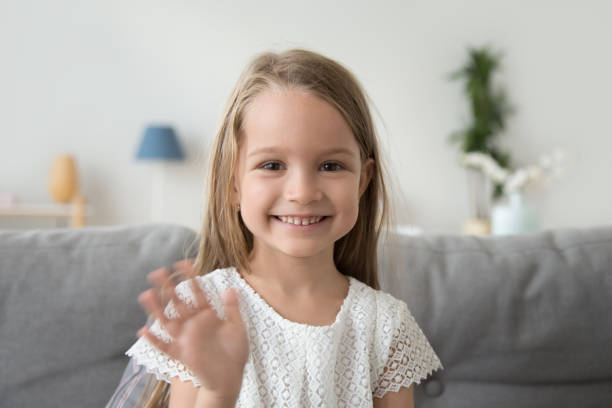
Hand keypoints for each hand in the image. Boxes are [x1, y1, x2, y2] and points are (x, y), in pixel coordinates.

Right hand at [137, 270, 248, 399]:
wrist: (230, 378)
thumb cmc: (235, 353)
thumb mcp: (237, 328)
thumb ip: (232, 309)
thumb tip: (230, 287)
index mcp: (207, 315)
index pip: (197, 292)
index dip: (190, 278)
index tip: (183, 262)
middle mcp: (194, 324)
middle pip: (178, 302)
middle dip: (168, 288)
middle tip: (158, 272)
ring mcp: (186, 338)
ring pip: (167, 321)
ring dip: (157, 309)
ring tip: (146, 295)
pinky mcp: (181, 354)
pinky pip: (165, 347)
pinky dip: (154, 341)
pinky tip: (143, 332)